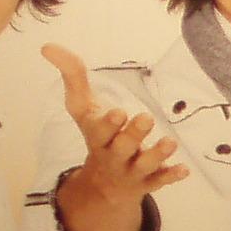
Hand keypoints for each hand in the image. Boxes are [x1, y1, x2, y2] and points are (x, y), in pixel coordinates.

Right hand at [44, 44, 187, 230]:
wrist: (103, 183)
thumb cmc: (98, 133)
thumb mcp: (82, 107)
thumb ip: (72, 75)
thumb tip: (47, 47)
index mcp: (97, 137)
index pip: (100, 131)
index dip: (108, 123)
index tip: (118, 111)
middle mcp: (113, 155)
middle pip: (123, 147)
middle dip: (134, 134)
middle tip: (146, 117)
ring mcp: (131, 170)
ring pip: (144, 165)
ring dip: (157, 154)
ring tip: (170, 142)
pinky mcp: (148, 181)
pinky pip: (160, 180)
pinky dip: (170, 175)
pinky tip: (183, 169)